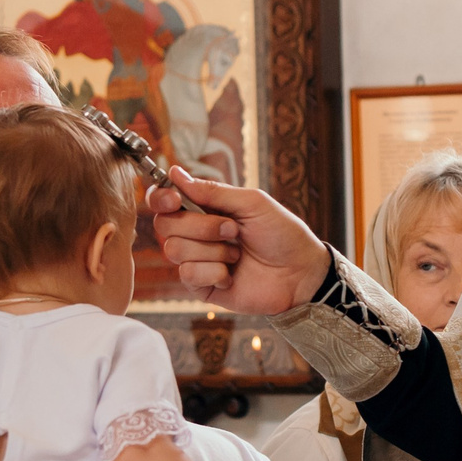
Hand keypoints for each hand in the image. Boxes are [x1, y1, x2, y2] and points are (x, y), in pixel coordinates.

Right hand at [147, 165, 331, 312]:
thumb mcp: (251, 203)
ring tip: (237, 253)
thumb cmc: (281, 233)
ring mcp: (197, 260)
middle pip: (165, 224)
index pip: (164, 201)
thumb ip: (212, 191)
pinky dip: (214, 272)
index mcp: (205, 209)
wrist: (300, 272)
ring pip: (174, 250)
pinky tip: (232, 275)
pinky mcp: (202, 286)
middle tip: (232, 230)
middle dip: (201, 226)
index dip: (161, 198)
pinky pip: (188, 274)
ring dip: (212, 250)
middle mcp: (196, 233)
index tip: (174, 199)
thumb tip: (175, 174)